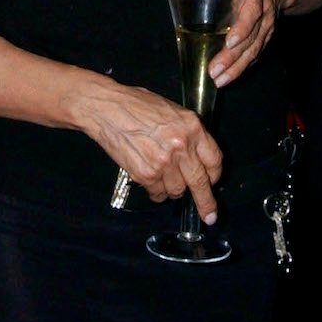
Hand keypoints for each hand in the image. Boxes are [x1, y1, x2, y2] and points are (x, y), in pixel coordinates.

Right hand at [74, 80, 224, 222]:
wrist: (107, 109)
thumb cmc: (136, 104)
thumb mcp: (172, 111)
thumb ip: (188, 134)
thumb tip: (196, 157)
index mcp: (192, 127)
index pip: (214, 160)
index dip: (214, 175)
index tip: (212, 182)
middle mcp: (181, 147)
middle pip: (200, 182)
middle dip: (206, 203)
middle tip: (210, 216)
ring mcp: (163, 163)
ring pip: (177, 191)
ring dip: (172, 189)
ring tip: (161, 175)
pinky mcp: (145, 174)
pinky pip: (157, 193)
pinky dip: (155, 191)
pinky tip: (149, 178)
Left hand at [167, 0, 289, 88]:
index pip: (251, 11)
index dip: (242, 28)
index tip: (229, 42)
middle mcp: (263, 10)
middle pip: (251, 37)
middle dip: (233, 56)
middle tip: (214, 71)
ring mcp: (266, 26)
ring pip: (254, 50)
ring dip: (237, 67)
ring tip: (219, 81)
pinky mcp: (265, 37)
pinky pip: (256, 54)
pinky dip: (243, 67)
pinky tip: (229, 78)